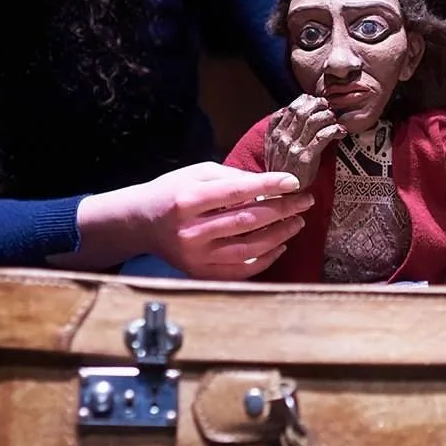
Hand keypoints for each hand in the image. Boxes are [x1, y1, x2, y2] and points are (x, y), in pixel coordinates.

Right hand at [111, 162, 313, 281]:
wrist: (141, 223)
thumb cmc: (173, 192)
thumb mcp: (196, 173)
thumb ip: (232, 177)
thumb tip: (270, 185)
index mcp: (188, 200)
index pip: (237, 192)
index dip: (269, 187)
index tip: (294, 183)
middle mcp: (192, 231)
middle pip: (247, 221)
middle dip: (282, 210)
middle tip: (305, 202)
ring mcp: (196, 256)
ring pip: (248, 248)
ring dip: (279, 235)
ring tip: (297, 222)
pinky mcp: (201, 273)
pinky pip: (241, 270)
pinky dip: (265, 259)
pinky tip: (280, 246)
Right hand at [264, 94, 343, 189]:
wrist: (280, 195)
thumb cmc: (281, 170)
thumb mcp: (274, 148)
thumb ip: (280, 129)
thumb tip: (291, 110)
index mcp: (274, 133)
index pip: (291, 108)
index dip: (306, 101)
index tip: (316, 102)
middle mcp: (283, 137)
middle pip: (303, 111)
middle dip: (319, 105)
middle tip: (328, 108)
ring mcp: (294, 147)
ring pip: (314, 121)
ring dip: (328, 116)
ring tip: (334, 120)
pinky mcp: (306, 157)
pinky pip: (323, 136)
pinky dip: (335, 130)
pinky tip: (341, 131)